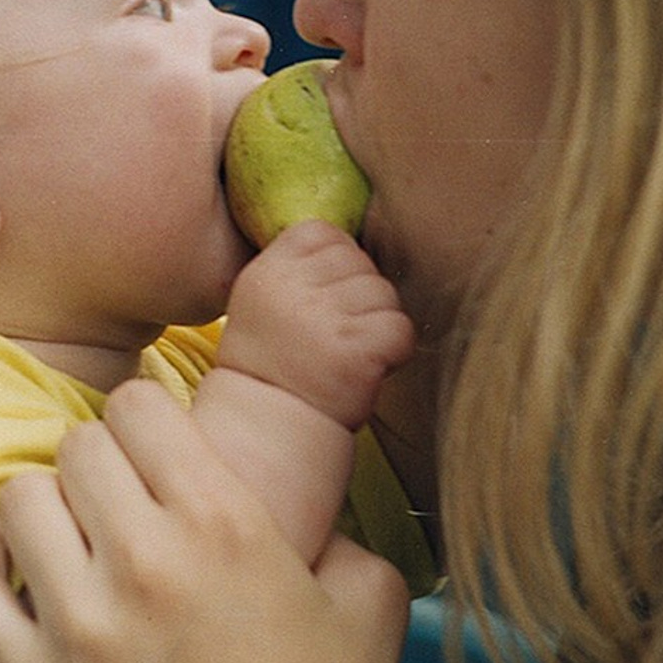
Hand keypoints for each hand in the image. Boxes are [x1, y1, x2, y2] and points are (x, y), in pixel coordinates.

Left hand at [0, 380, 409, 662]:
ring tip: (77, 535)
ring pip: (22, 498)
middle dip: (103, 462)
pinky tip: (15, 560)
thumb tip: (309, 501)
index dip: (147, 419)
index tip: (156, 447)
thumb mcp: (368, 608)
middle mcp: (144, 560)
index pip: (138, 404)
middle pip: (79, 445)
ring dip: (51, 507)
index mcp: (223, 523)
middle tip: (123, 498)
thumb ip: (342, 528)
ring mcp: (79, 623)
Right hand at [221, 219, 413, 429]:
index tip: (325, 294)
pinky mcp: (357, 353)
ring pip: (384, 293)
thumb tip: (350, 240)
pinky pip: (400, 328)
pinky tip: (368, 365)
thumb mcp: (261, 299)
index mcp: (268, 272)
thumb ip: (296, 265)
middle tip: (338, 330)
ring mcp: (325, 321)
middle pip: (360, 261)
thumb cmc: (271, 361)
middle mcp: (293, 291)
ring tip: (350, 349)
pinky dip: (394, 348)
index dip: (336, 260)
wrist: (266, 429)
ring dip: (377, 321)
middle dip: (359, 293)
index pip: (324, 233)